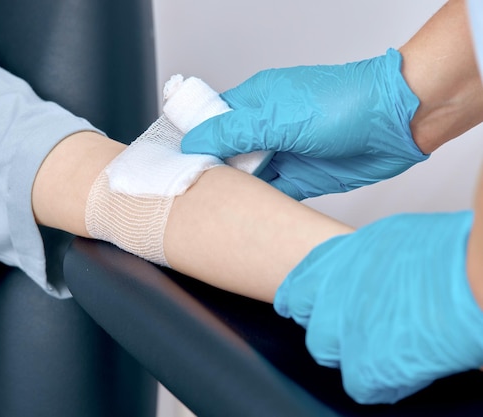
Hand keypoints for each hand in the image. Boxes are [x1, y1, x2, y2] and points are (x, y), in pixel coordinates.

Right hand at [181, 49, 427, 199]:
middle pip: (225, 154)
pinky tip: (242, 216)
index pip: (210, 121)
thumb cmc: (344, 103)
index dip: (192, 141)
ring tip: (207, 210)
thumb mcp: (278, 117)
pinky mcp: (301, 179)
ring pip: (246, 178)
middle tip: (186, 194)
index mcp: (255, 103)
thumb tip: (191, 143)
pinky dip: (258, 205)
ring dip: (234, 191)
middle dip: (209, 172)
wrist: (399, 122)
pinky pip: (271, 194)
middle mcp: (265, 129)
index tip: (173, 164)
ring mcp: (283, 154)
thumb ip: (233, 132)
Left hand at [274, 211, 482, 403]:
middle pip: (308, 323)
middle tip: (361, 330)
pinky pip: (358, 384)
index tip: (309, 309)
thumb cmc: (445, 250)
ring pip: (326, 352)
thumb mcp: (388, 239)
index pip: (296, 288)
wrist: (472, 273)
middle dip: (329, 330)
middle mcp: (331, 293)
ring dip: (351, 355)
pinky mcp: (368, 364)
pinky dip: (380, 382)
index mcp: (336, 261)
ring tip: (387, 347)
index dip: (305, 303)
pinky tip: (403, 369)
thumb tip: (363, 273)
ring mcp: (346, 328)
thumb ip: (362, 261)